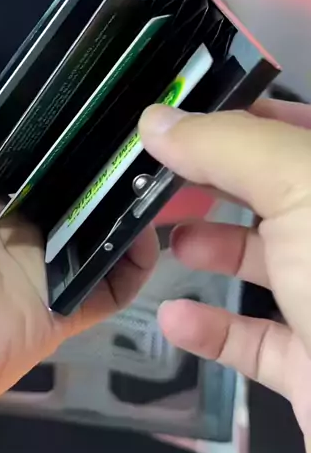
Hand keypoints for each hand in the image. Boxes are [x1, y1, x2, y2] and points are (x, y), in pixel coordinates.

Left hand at [0, 19, 157, 452]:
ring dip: (130, 193)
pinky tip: (156, 215)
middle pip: (69, 179)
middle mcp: (3, 221)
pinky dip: (137, 258)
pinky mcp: (59, 306)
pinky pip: (111, 281)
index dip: (61, 112)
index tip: (102, 73)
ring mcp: (33, 266)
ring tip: (174, 147)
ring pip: (97, 224)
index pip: (26, 142)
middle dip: (107, 147)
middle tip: (154, 105)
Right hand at [139, 100, 310, 452]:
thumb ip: (226, 145)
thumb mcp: (300, 186)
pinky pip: (255, 340)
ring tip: (169, 238)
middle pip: (275, 191)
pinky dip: (211, 328)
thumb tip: (156, 120)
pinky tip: (176, 317)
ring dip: (213, 246)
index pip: (302, 126)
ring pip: (266, 261)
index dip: (247, 112)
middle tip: (158, 173)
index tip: (186, 114)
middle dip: (216, 179)